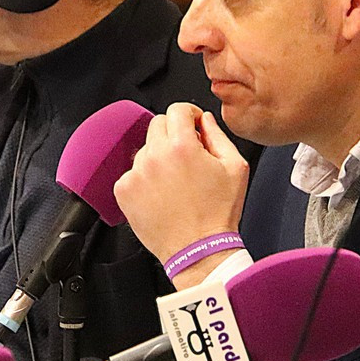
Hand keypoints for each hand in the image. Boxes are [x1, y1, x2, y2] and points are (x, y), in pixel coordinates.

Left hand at [113, 104, 248, 285]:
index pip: (177, 110)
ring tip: (175, 182)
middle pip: (158, 124)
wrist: (198, 250)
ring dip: (159, 157)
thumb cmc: (218, 214)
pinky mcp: (124, 190)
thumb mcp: (235, 167)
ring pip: (145, 149)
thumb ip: (219, 135)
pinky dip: (145, 179)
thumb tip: (205, 120)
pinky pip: (132, 172)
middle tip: (186, 154)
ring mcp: (136, 173)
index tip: (193, 125)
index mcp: (182, 146)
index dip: (189, 114)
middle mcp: (155, 156)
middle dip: (174, 134)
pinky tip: (161, 194)